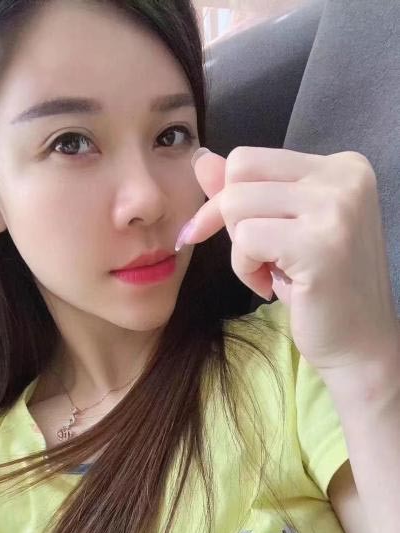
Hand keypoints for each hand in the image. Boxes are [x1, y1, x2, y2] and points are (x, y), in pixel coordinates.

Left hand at [177, 146, 398, 372]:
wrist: (358, 346)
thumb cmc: (320, 290)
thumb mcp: (282, 230)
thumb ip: (246, 191)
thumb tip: (200, 159)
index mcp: (342, 166)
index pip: (251, 159)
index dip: (227, 199)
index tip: (235, 237)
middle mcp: (345, 177)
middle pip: (239, 173)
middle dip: (230, 220)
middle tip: (259, 257)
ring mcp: (336, 207)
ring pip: (236, 204)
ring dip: (239, 249)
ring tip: (269, 273)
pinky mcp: (320, 244)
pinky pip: (245, 239)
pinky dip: (244, 269)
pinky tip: (270, 288)